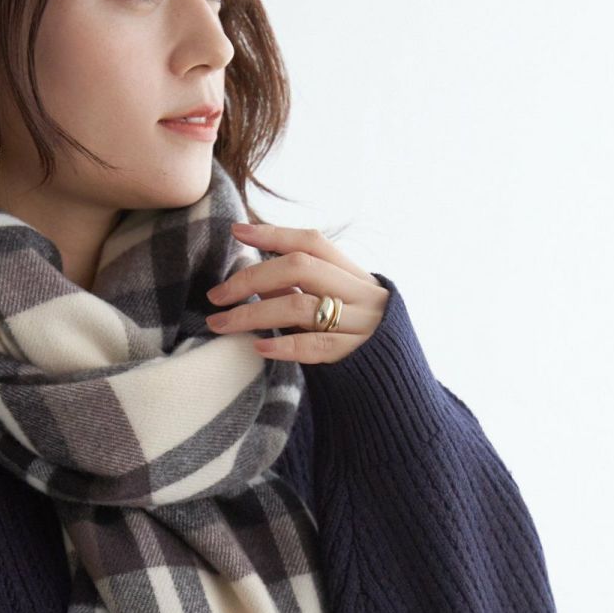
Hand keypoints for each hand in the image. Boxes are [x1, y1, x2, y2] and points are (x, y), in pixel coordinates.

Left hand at [205, 222, 387, 362]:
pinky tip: (258, 347)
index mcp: (353, 274)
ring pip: (301, 306)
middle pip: (300, 267)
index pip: (311, 241)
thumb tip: (254, 280)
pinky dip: (284, 344)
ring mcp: (362, 322)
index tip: (237, 230)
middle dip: (252, 278)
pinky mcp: (357, 354)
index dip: (274, 233)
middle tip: (216, 296)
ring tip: (222, 324)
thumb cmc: (356, 339)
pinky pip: (316, 345)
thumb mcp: (333, 308)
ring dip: (254, 314)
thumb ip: (298, 292)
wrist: (397, 382)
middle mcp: (360, 292)